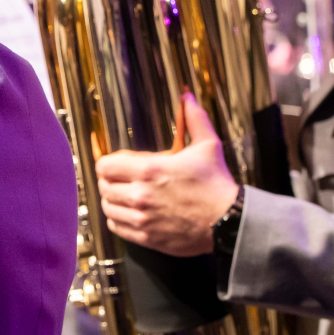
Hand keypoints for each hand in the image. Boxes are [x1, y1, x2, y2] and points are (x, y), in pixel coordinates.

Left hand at [95, 92, 239, 256]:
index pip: (104, 166)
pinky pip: (116, 227)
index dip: (108, 163)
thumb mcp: (208, 146)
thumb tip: (187, 96)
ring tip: (125, 196)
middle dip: (110, 181)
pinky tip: (129, 213)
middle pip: (103, 187)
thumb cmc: (217, 184)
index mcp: (149, 170)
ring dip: (113, 200)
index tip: (118, 164)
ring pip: (108, 207)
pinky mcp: (147, 238)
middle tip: (121, 179)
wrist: (229, 222)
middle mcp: (141, 195)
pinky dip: (118, 220)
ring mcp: (142, 219)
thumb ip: (194, 119)